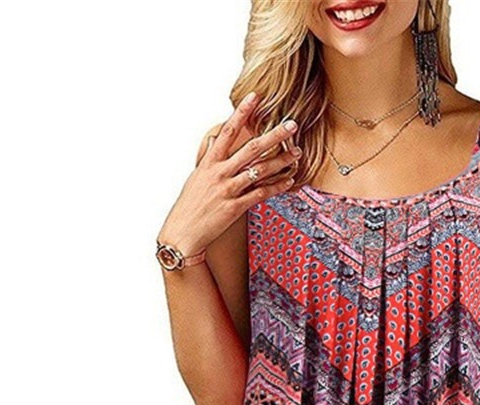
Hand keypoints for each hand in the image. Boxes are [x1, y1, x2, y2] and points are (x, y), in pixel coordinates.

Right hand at [158, 91, 301, 255]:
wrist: (182, 233)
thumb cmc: (189, 206)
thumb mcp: (196, 177)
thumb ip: (208, 158)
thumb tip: (214, 140)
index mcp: (209, 162)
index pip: (228, 131)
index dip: (241, 113)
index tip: (255, 98)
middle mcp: (220, 173)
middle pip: (251, 148)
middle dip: (274, 135)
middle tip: (291, 125)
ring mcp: (228, 190)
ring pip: (260, 170)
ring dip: (281, 161)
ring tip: (297, 153)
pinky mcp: (235, 207)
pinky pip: (261, 193)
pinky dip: (277, 186)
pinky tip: (289, 180)